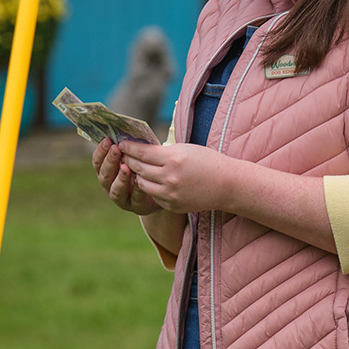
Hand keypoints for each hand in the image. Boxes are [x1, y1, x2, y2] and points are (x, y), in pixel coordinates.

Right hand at [92, 138, 160, 215]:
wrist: (163, 188)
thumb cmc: (148, 166)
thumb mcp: (139, 154)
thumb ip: (132, 146)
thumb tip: (127, 127)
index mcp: (107, 172)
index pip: (98, 162)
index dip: (101, 151)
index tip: (107, 140)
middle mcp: (110, 186)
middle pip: (104, 176)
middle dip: (110, 161)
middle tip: (116, 150)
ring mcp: (123, 199)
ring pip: (116, 190)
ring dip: (120, 178)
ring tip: (126, 167)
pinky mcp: (137, 207)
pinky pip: (135, 199)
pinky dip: (137, 190)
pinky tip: (140, 180)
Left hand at [117, 142, 232, 214]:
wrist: (226, 185)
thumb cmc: (207, 162)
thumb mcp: (186, 149)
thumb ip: (163, 151)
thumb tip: (141, 150)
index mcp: (173, 159)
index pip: (142, 152)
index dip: (129, 147)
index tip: (122, 143)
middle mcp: (169, 177)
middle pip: (138, 168)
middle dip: (129, 160)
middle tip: (123, 154)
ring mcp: (170, 194)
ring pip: (142, 183)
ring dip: (137, 175)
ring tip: (136, 168)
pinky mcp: (171, 205)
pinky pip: (153, 195)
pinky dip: (150, 187)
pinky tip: (152, 180)